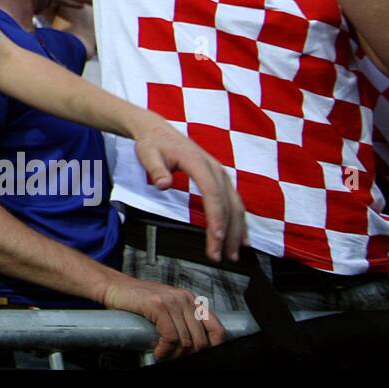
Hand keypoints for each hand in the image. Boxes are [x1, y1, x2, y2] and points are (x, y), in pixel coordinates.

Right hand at [101, 275, 225, 361]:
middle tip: (176, 358)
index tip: (202, 356)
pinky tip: (158, 352)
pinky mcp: (157, 305)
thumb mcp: (167, 307)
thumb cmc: (138, 299)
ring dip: (174, 356)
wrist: (114, 287)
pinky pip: (170, 337)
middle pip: (201, 340)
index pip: (217, 328)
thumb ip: (183, 320)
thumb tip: (195, 346)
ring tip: (164, 356)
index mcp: (190, 300)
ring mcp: (171, 301)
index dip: (214, 347)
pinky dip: (165, 350)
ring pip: (186, 341)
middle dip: (189, 355)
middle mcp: (184, 298)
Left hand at [130, 118, 245, 262]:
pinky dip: (239, 221)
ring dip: (236, 231)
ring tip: (233, 255)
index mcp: (198, 162)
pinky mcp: (220, 179)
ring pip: (236, 205)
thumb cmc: (153, 144)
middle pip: (228, 203)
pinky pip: (234, 202)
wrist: (158, 131)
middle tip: (221, 256)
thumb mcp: (147, 153)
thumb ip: (155, 169)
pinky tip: (240, 239)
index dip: (216, 216)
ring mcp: (220, 173)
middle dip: (227, 232)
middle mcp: (215, 168)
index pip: (213, 192)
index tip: (216, 237)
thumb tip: (163, 184)